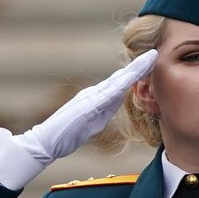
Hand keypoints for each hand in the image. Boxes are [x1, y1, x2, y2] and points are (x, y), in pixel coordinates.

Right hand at [17, 50, 157, 163]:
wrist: (44, 142)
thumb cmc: (63, 137)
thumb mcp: (87, 125)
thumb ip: (99, 114)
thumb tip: (110, 107)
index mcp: (94, 100)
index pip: (118, 85)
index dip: (133, 75)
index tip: (148, 65)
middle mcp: (93, 94)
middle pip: (120, 78)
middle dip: (138, 66)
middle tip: (154, 54)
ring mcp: (90, 98)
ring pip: (118, 80)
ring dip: (135, 69)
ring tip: (151, 57)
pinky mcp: (89, 105)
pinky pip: (111, 91)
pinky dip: (124, 81)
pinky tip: (136, 74)